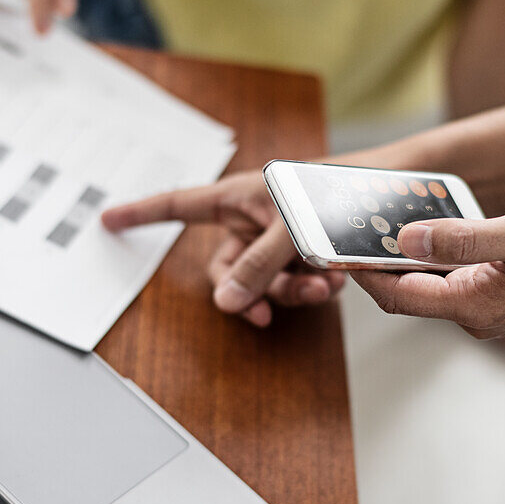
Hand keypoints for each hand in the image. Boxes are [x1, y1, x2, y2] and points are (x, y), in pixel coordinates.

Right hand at [101, 170, 345, 326]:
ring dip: (289, 292)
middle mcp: (253, 217)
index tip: (107, 220)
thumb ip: (256, 266)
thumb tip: (227, 304)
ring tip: (322, 286)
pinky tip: (335, 280)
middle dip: (252, 291)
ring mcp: (278, 237)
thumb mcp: (292, 230)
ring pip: (264, 281)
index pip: (178, 206)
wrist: (397, 192)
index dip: (141, 215)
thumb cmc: (342, 192)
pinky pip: (291, 280)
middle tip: (269, 311)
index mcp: (239, 196)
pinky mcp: (305, 251)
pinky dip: (310, 286)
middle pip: (226, 268)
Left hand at [351, 195, 504, 337]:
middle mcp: (474, 315)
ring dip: (399, 256)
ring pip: (423, 284)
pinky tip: (420, 227)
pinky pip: (447, 279)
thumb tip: (405, 240)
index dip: (359, 268)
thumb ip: (463, 239)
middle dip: (372, 261)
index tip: (332, 237)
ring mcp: (485, 309)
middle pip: (403, 291)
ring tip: (373, 217)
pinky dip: (428, 256)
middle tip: (346, 219)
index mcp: (474, 304)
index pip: (394, 293)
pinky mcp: (496, 295)